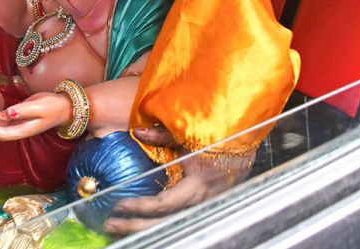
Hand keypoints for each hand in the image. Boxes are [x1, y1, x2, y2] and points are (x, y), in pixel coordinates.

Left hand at [0, 92, 70, 141]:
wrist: (63, 106)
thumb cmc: (53, 107)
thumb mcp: (39, 107)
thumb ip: (24, 111)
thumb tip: (9, 113)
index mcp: (27, 129)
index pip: (9, 134)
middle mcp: (21, 128)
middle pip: (4, 130)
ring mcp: (20, 122)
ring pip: (4, 124)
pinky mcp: (20, 114)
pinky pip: (7, 117)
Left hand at [103, 125, 254, 235]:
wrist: (249, 143)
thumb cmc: (222, 136)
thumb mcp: (192, 133)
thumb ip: (164, 134)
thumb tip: (138, 132)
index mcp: (199, 184)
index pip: (164, 203)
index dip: (140, 206)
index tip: (119, 204)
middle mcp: (202, 201)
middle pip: (164, 222)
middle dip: (135, 226)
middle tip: (110, 224)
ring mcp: (205, 207)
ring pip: (171, 225)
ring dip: (144, 228)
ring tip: (120, 228)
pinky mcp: (205, 206)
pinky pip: (178, 219)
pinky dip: (159, 223)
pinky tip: (142, 223)